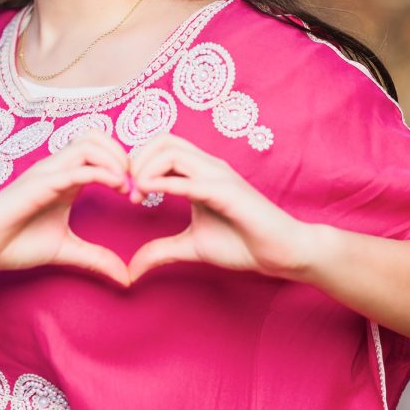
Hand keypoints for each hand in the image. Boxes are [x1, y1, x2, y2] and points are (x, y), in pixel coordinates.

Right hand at [0, 131, 130, 285]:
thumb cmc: (16, 243)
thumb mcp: (66, 250)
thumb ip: (96, 258)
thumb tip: (127, 277)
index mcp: (66, 177)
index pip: (100, 149)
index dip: (125, 164)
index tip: (139, 192)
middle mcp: (58, 168)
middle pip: (97, 136)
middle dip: (123, 154)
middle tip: (135, 183)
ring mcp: (47, 172)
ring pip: (88, 143)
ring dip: (114, 159)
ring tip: (125, 185)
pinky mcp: (38, 184)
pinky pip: (74, 168)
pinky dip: (100, 172)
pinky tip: (115, 187)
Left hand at [127, 134, 308, 281]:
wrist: (280, 253)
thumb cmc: (242, 243)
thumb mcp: (191, 246)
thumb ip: (161, 250)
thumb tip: (131, 269)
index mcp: (200, 172)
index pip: (162, 146)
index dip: (138, 162)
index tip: (129, 193)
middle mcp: (209, 166)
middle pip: (163, 140)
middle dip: (137, 159)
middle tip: (129, 190)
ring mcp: (219, 176)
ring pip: (172, 151)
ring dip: (146, 169)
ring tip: (138, 195)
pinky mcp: (227, 192)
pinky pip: (190, 180)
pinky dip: (164, 183)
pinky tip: (149, 195)